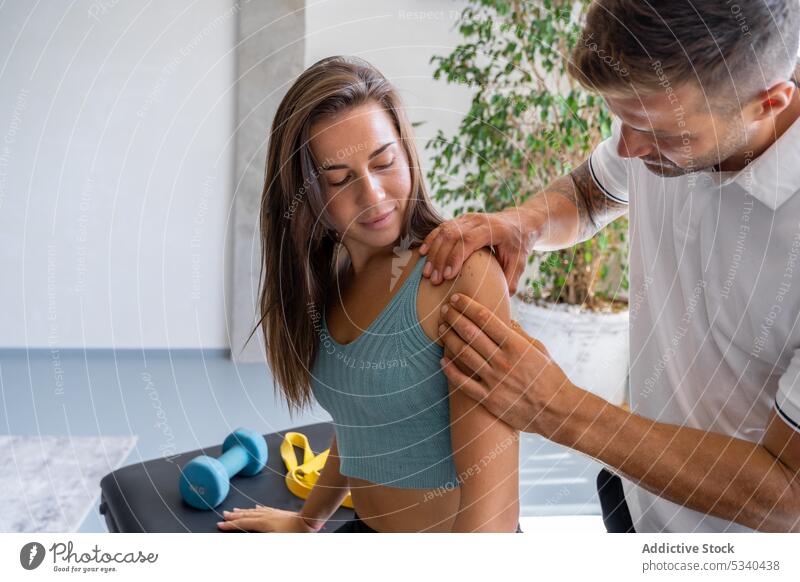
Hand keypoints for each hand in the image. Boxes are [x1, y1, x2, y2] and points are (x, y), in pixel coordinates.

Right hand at [216, 505, 316, 532]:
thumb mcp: (275, 540)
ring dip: (244, 511)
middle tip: (224, 515)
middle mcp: (266, 515)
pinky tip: (256, 507)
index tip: (220, 524)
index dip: (231, 525)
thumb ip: (259, 539)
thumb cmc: (293, 533)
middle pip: (247, 515)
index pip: (243, 523)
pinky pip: (264, 509)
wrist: (308, 522)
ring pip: (254, 511)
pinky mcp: (279, 513)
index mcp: (263, 522)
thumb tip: (247, 531)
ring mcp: (273, 513)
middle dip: (234, 516)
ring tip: (235, 511)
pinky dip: (257, 509)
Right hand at [419, 208, 537, 293]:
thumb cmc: (519, 244)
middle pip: (452, 236)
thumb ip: (511, 280)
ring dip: (433, 252)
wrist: (519, 222)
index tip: (448, 276)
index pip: (468, 240)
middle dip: (440, 258)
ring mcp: (467, 218)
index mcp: (493, 228)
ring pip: (444, 232)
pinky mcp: (460, 220)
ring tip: (427, 273)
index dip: (456, 257)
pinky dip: (431, 240)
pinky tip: (422, 254)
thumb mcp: (520, 262)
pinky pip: (441, 228)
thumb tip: (501, 299)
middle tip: (434, 280)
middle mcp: (477, 220)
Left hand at [438, 293, 574, 433]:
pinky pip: (463, 383)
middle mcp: (502, 361)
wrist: (557, 412)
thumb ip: (520, 334)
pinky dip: (450, 370)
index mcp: (516, 345)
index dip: (468, 306)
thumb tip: (507, 319)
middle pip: (471, 333)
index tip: (457, 298)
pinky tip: (442, 360)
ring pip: (464, 354)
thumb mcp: (540, 350)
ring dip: (449, 339)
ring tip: (441, 328)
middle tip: (444, 309)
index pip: (486, 319)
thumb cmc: (550, 378)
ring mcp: (494, 380)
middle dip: (454, 318)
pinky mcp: (489, 399)